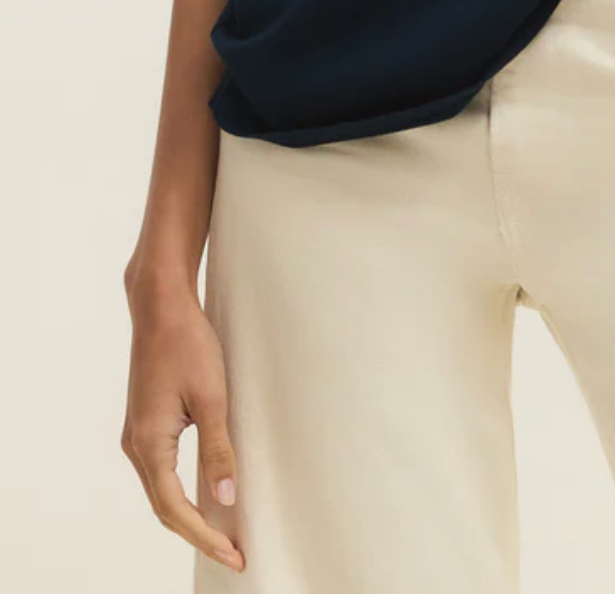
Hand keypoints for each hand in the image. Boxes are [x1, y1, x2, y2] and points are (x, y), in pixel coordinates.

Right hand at [121, 275, 245, 573]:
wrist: (161, 306)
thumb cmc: (187, 344)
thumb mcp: (212, 397)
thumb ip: (218, 450)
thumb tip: (225, 498)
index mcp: (149, 444)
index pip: (175, 509)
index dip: (205, 536)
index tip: (234, 553)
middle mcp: (135, 445)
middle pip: (165, 507)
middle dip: (199, 533)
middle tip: (234, 552)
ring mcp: (137, 434)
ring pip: (161, 490)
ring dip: (190, 515)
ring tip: (223, 532)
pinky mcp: (145, 423)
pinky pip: (161, 471)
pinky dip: (181, 491)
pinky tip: (204, 495)